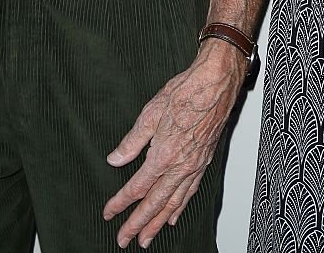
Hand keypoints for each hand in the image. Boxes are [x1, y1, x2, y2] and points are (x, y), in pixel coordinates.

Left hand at [104, 42, 245, 248]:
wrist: (215, 85)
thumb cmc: (185, 93)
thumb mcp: (150, 113)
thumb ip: (131, 141)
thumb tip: (115, 159)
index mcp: (163, 155)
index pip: (137, 188)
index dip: (120, 203)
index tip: (109, 212)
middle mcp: (180, 166)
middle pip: (154, 204)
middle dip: (137, 224)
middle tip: (124, 240)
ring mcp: (194, 166)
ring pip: (173, 203)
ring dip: (157, 223)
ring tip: (146, 238)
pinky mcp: (203, 162)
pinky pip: (190, 192)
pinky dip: (180, 207)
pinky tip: (173, 216)